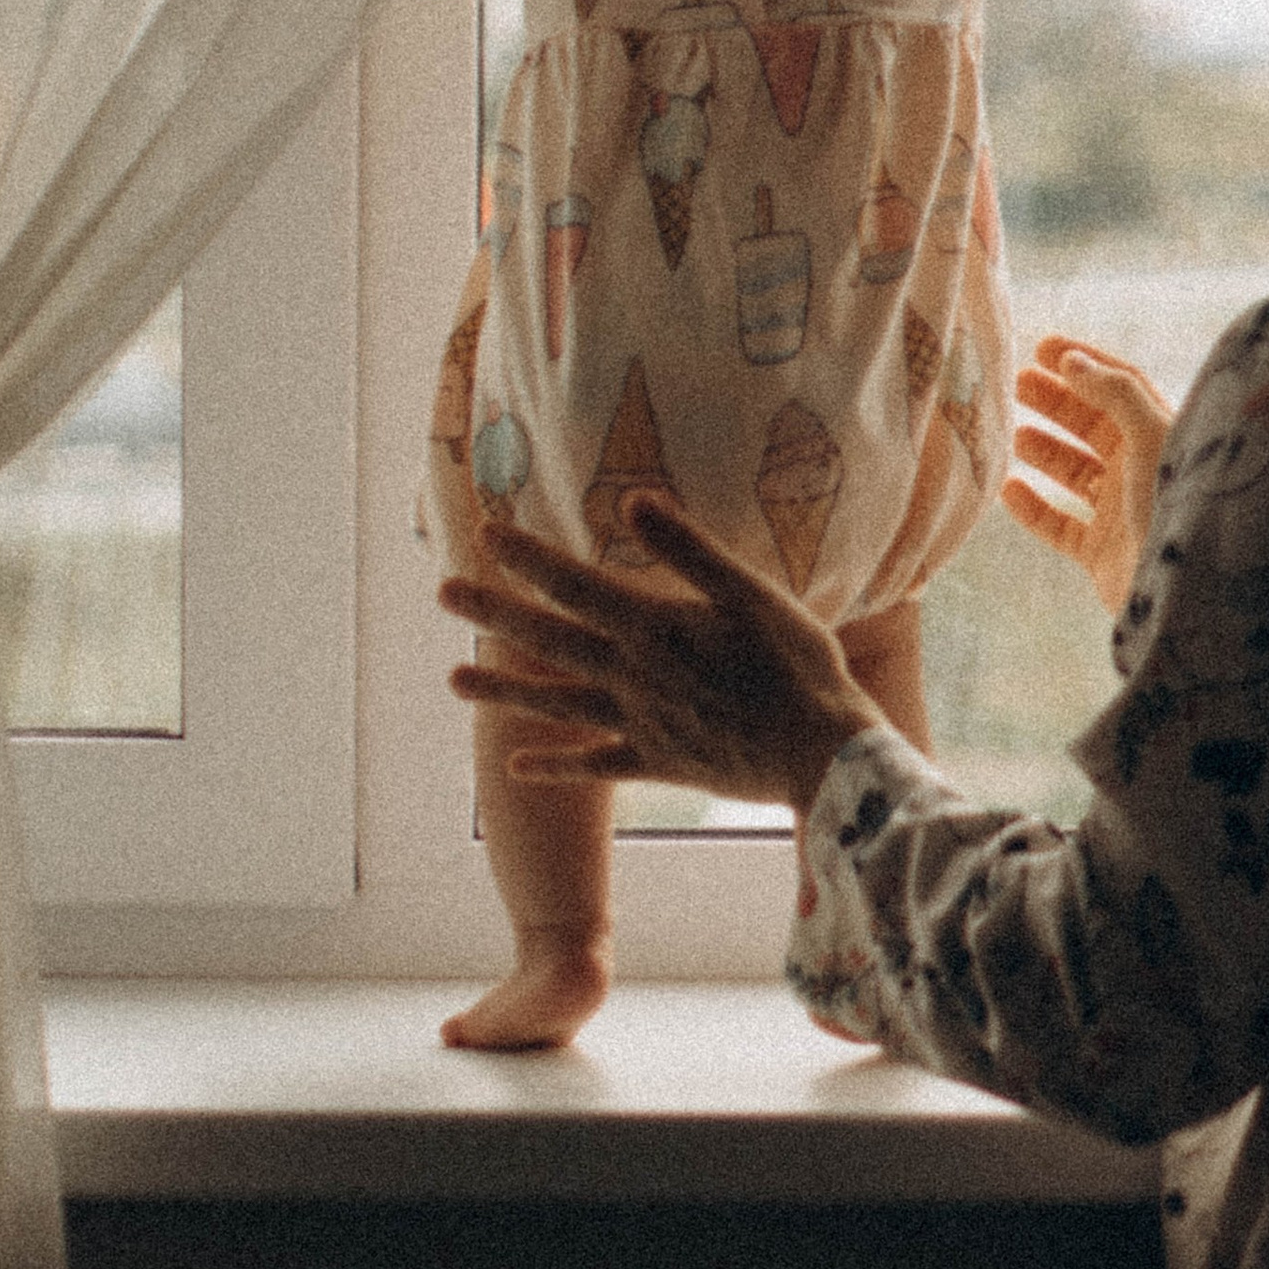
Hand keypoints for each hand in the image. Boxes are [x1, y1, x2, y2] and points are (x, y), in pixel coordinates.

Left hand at [440, 494, 879, 814]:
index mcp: (656, 628)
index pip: (576, 585)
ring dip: (504, 690)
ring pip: (558, 704)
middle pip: (551, 640)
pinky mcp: (660, 764)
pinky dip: (554, 765)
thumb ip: (688, 549)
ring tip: (454, 682)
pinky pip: (595, 765)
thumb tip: (630, 500)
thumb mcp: (752, 594)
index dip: (528, 558)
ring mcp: (642, 725)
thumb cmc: (799, 666)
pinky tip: (515, 767)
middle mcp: (634, 677)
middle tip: (444, 593)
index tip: (485, 535)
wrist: (824, 755)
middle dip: (495, 615)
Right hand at [1002, 333, 1173, 617]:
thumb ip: (1114, 392)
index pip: (1122, 386)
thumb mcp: (1151, 434)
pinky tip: (1007, 490)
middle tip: (1015, 382)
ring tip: (1011, 432)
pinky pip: (1060, 525)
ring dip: (1043, 450)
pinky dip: (1032, 508)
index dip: (1085, 363)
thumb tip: (1071, 361)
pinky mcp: (1101, 553)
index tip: (1044, 347)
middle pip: (1094, 425)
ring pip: (1075, 473)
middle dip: (1056, 401)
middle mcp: (1143, 470)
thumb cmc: (1175, 502)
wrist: (1184, 589)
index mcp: (1163, 435)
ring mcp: (1122, 513)